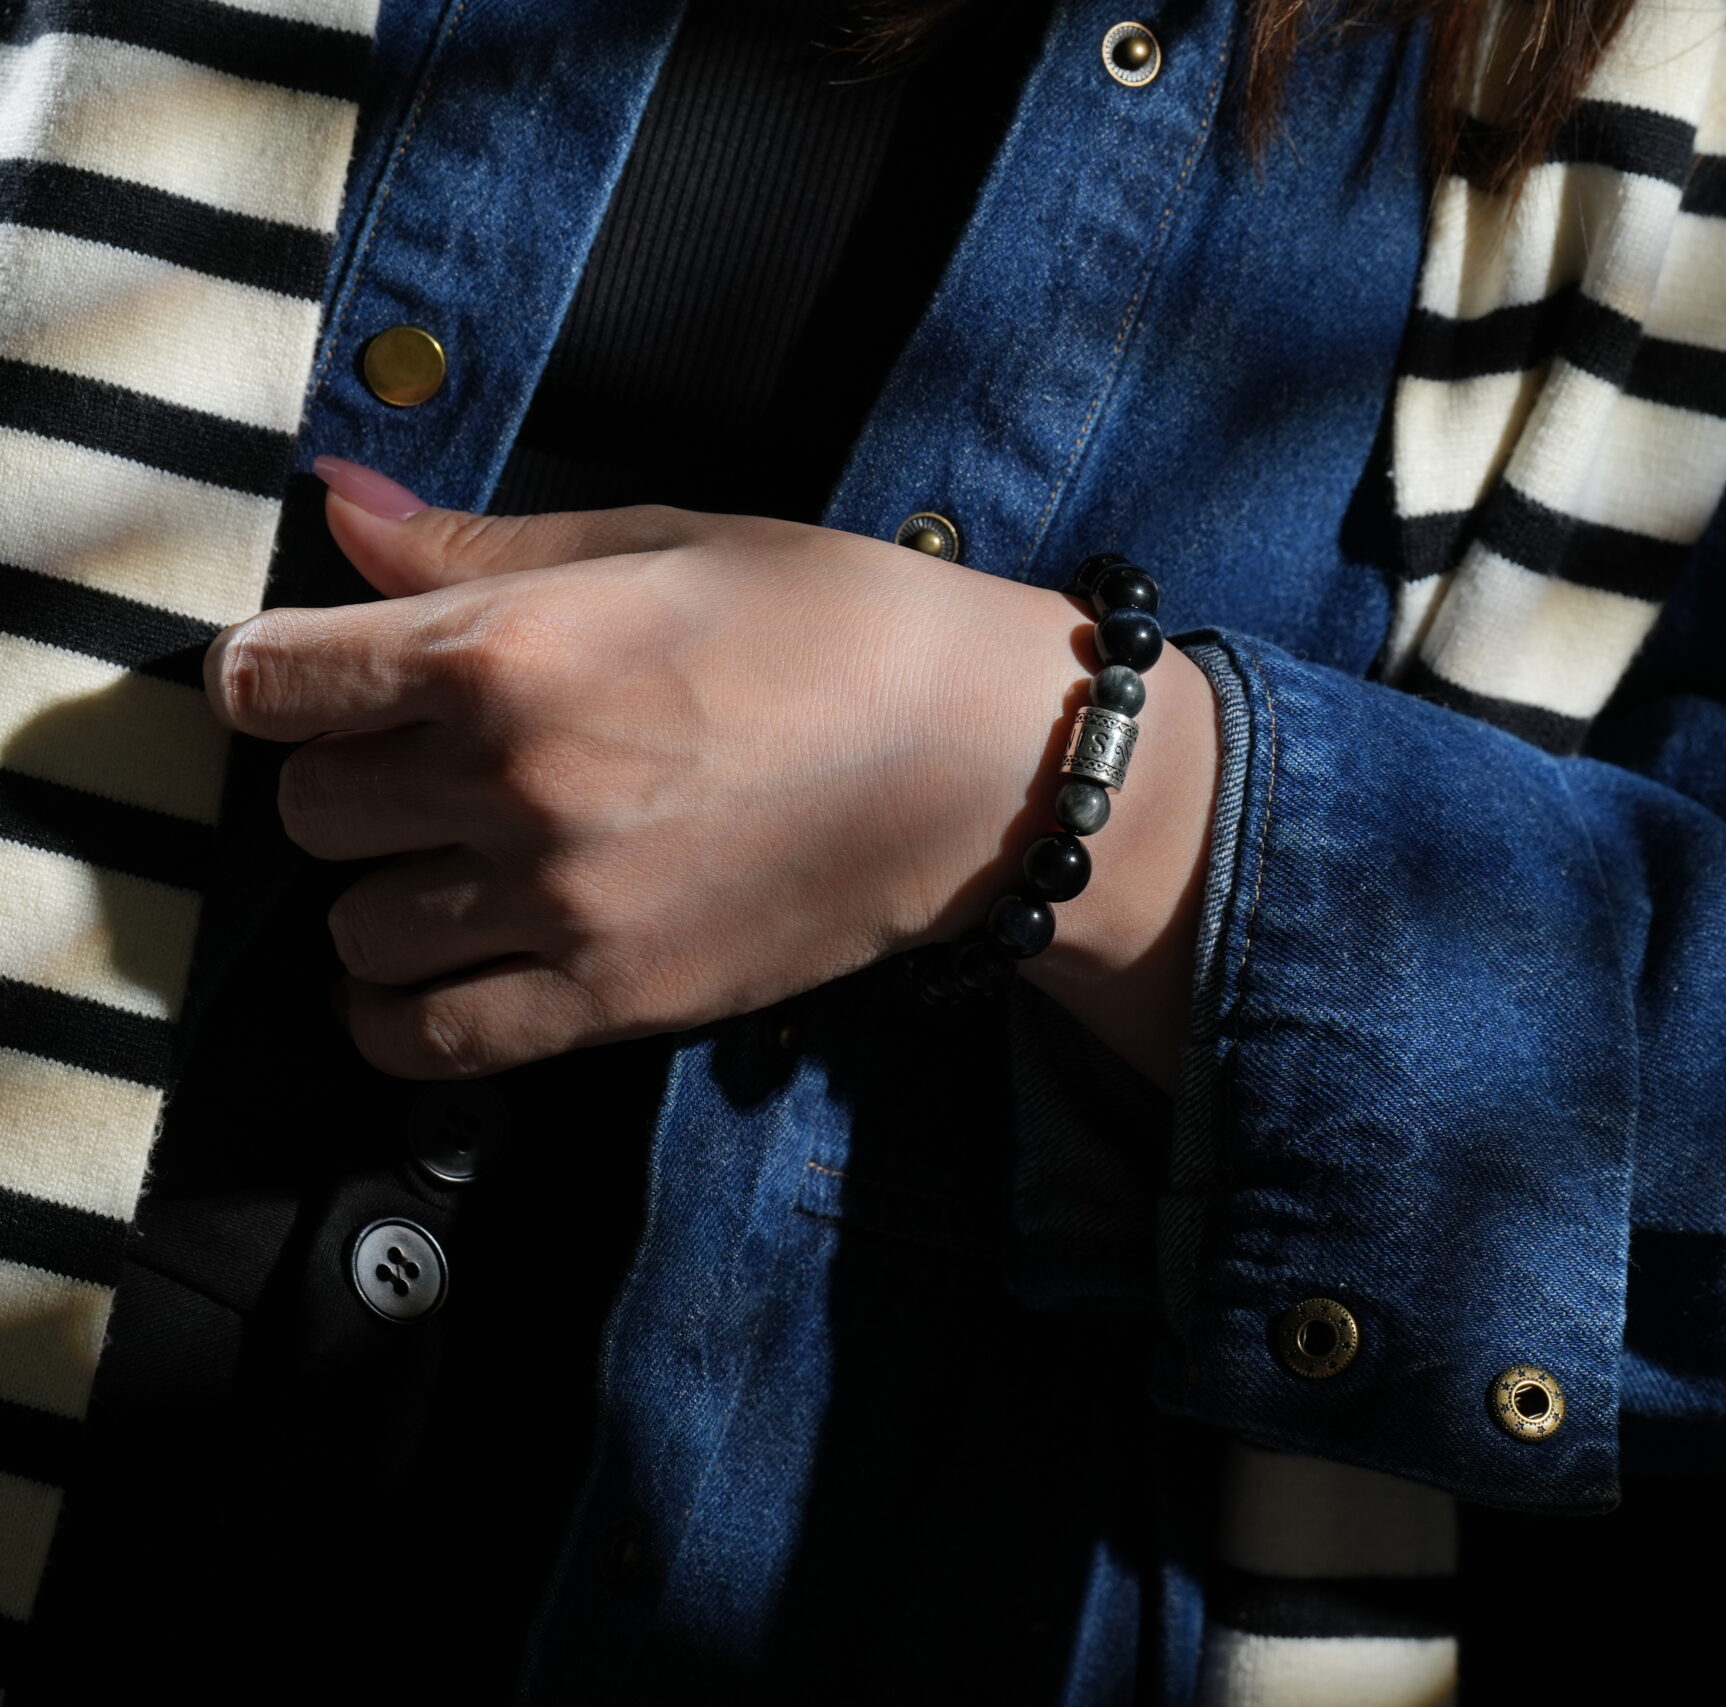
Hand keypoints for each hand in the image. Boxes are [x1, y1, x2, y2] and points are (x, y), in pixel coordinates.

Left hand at [207, 459, 1215, 1082]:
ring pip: (353, 929)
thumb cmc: (844, 623)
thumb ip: (481, 547)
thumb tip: (336, 508)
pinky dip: (401, 1013)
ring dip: (385, 891)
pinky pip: (422, 1041)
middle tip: (433, 763)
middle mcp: (512, 784)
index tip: (315, 678)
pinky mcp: (614, 1002)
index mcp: (511, 648)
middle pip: (306, 808)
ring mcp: (560, 907)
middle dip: (349, 777)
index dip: (274, 672)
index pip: (269, 678)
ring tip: (460, 863)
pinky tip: (447, 965)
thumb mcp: (667, 542)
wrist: (991, 761)